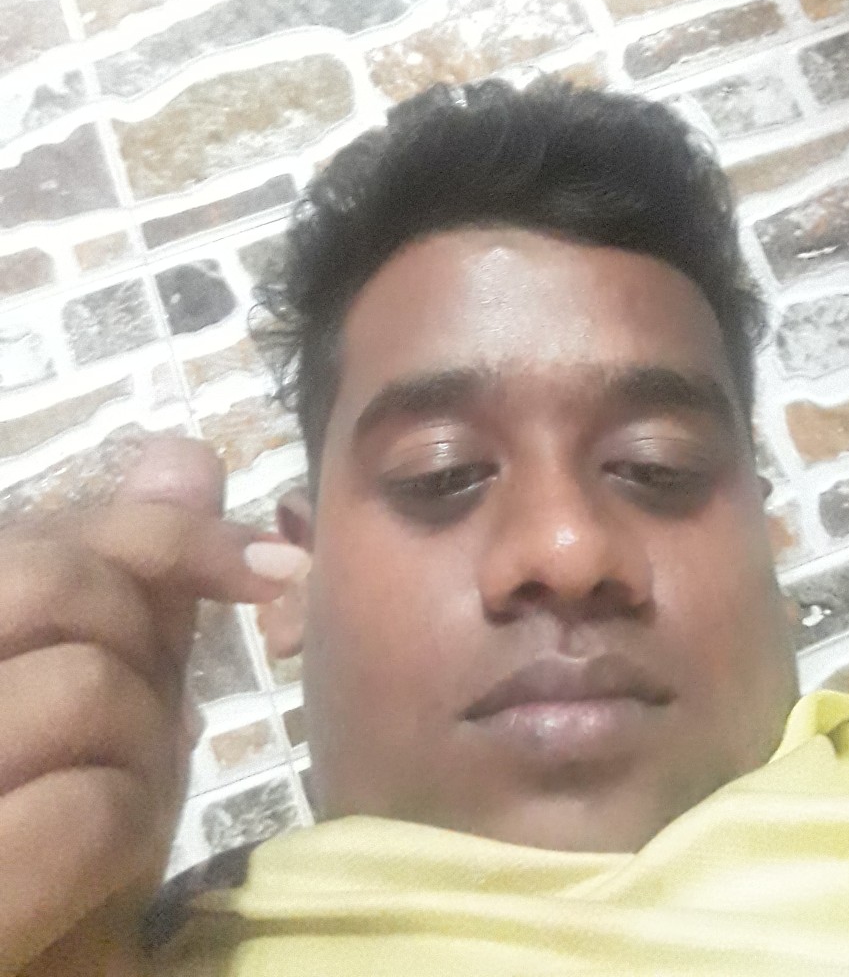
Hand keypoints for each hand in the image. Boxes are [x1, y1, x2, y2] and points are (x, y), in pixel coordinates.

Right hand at [0, 436, 309, 973]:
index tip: (269, 570)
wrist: (56, 971)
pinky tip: (100, 878)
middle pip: (56, 584)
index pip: (47, 536)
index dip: (173, 536)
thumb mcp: (105, 708)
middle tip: (150, 729)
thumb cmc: (60, 855)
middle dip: (142, 653)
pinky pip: (83, 809)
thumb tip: (185, 456)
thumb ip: (132, 588)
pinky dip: (122, 838)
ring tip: (116, 816)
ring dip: (142, 759)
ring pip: (84, 686)